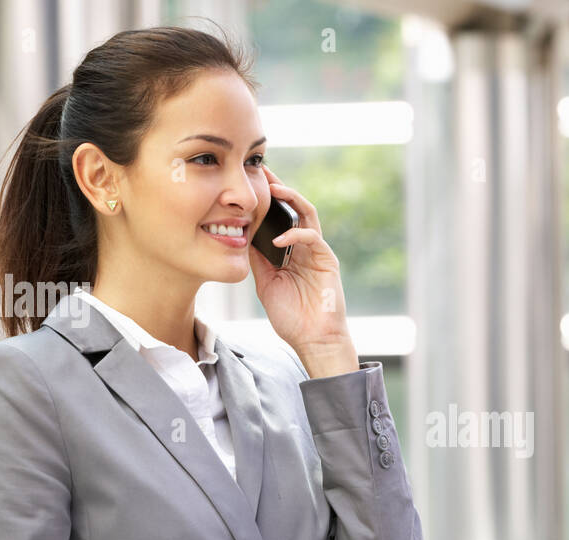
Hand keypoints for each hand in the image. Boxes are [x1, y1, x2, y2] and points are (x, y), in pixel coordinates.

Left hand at [248, 164, 351, 360]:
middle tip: (262, 171)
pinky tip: (278, 239)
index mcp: (291, 251)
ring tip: (274, 189)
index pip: (279, 216)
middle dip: (279, 187)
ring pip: (307, 215)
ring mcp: (317, 252)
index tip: (249, 182)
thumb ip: (258, 261)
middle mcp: (306, 247)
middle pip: (294, 207)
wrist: (313, 339)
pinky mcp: (327, 261)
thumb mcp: (266, 284)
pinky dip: (295, 235)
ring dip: (291, 199)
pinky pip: (312, 238)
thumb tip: (241, 238)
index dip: (267, 198)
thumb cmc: (291, 317)